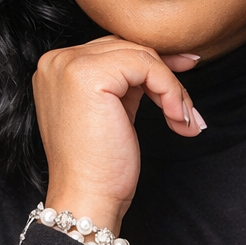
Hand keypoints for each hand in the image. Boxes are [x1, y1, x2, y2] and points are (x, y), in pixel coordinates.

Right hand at [33, 38, 205, 235]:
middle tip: (189, 101)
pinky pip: (146, 65)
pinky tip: (176, 117)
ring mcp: (69, 65)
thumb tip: (169, 60)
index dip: (152, 62)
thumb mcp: (111, 111)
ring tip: (182, 119)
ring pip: (140, 54)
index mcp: (56, 68)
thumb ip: (125, 83)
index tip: (184, 72)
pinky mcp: (88, 75)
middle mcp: (56, 61)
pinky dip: (169, 90)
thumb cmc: (98, 166)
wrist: (87, 198)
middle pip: (126, 46)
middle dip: (166, 72)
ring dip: (171, 88)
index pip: (113, 48)